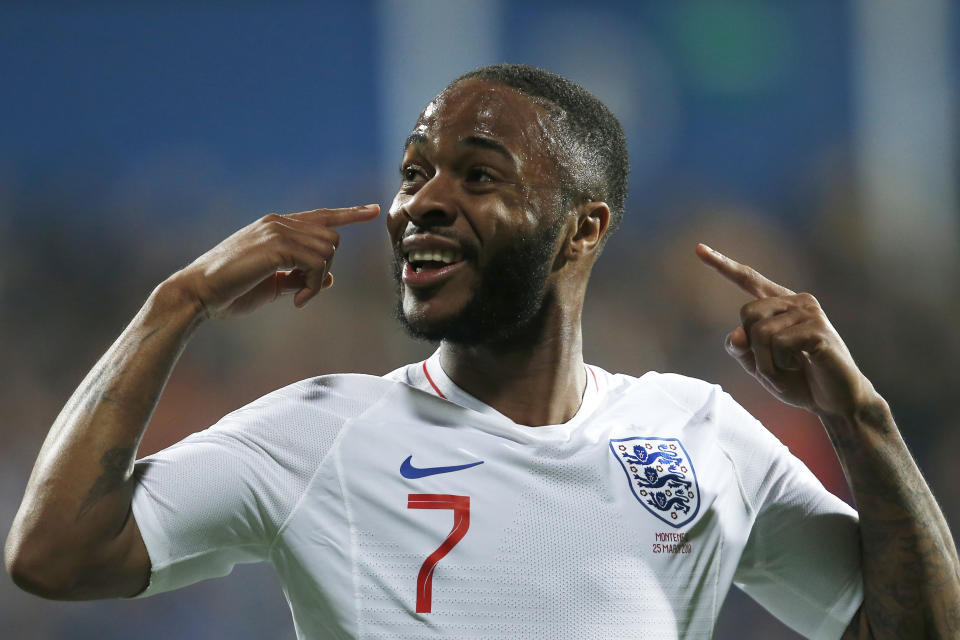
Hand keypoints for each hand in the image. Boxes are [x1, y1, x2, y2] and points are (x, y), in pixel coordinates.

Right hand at [171, 204, 379, 317]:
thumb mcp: (272, 284)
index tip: (373, 210)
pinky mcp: (277, 246)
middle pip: (331, 239)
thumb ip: (299, 277)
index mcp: (276, 226)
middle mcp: (278, 222)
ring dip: (319, 281)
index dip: (349, 213)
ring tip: (298, 297)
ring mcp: (277, 231)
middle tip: (303, 294)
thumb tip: (330, 278)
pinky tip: (296, 301)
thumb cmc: (230, 291)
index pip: (321, 216)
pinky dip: (313, 287)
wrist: (198, 293)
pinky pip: (317, 264)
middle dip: (325, 270)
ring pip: (328, 251)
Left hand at [696, 243, 876, 418]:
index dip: (722, 265)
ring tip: (789, 368)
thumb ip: (741, 349)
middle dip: (753, 347)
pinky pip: (778, 343)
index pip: (748, 279)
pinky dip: (780, 364)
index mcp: (779, 305)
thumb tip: (736, 334)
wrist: (835, 400)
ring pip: (761, 332)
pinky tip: (801, 366)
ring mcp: (809, 312)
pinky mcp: (818, 328)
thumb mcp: (759, 365)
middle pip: (747, 313)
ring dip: (767, 362)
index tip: (699, 248)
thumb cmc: (798, 379)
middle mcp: (796, 301)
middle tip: (775, 364)